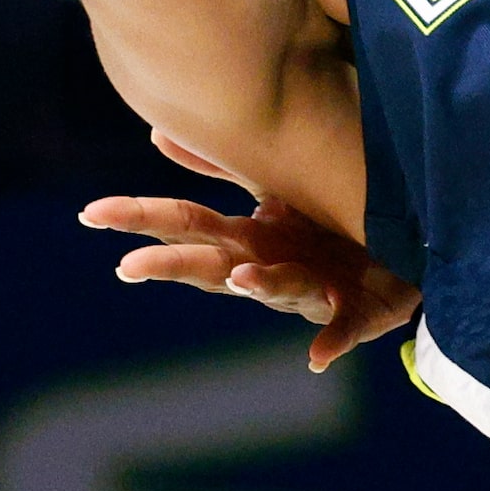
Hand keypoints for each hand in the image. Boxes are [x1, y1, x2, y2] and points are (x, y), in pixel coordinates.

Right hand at [82, 130, 419, 372]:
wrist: (397, 261)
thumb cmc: (319, 231)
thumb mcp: (271, 191)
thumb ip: (219, 166)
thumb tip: (157, 132)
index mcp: (245, 238)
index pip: (184, 224)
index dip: (139, 217)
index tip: (91, 213)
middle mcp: (266, 268)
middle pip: (214, 264)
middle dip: (173, 266)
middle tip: (129, 267)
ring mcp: (308, 293)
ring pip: (280, 288)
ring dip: (259, 285)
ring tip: (241, 277)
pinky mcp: (352, 314)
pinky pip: (341, 328)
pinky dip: (328, 341)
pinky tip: (317, 358)